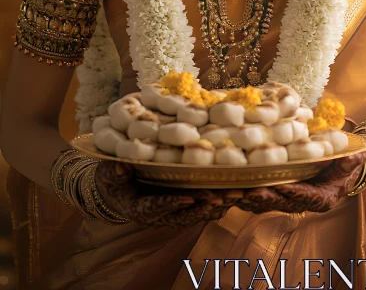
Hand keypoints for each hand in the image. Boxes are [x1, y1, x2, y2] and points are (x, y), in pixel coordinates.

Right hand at [94, 160, 244, 227]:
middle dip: (205, 204)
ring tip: (239, 192)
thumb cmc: (112, 180)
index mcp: (141, 208)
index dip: (171, 203)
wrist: (116, 192)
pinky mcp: (185, 203)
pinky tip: (239, 190)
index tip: (186, 197)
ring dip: (219, 203)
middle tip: (223, 195)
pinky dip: (221, 198)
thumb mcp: (109, 174)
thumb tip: (123, 166)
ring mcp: (174, 211)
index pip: (156, 207)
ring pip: (200, 210)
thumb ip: (115, 172)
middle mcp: (161, 215)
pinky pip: (205, 204)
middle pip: (185, 212)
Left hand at [234, 150, 365, 214]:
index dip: (291, 191)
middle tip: (246, 189)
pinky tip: (222, 186)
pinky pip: (252, 196)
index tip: (279, 184)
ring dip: (244, 197)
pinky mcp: (271, 193)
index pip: (303, 195)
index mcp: (318, 198)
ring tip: (227, 189)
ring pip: (260, 202)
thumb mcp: (349, 164)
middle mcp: (299, 203)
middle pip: (276, 202)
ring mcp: (283, 200)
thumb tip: (355, 155)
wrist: (337, 172)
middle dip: (260, 196)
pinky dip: (238, 192)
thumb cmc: (343, 166)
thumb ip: (349, 162)